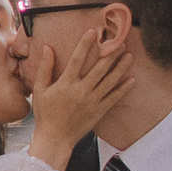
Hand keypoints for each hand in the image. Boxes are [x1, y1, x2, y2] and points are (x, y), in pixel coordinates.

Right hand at [24, 16, 138, 168]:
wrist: (55, 139)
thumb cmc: (45, 114)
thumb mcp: (40, 90)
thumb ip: (45, 68)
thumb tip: (47, 48)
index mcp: (66, 84)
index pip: (77, 59)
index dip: (85, 44)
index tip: (93, 32)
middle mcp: (81, 91)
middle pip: (99, 68)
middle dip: (111, 54)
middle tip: (120, 41)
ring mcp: (92, 102)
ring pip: (110, 81)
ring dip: (120, 68)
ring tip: (129, 56)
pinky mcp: (99, 111)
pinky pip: (114, 98)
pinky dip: (123, 89)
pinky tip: (131, 80)